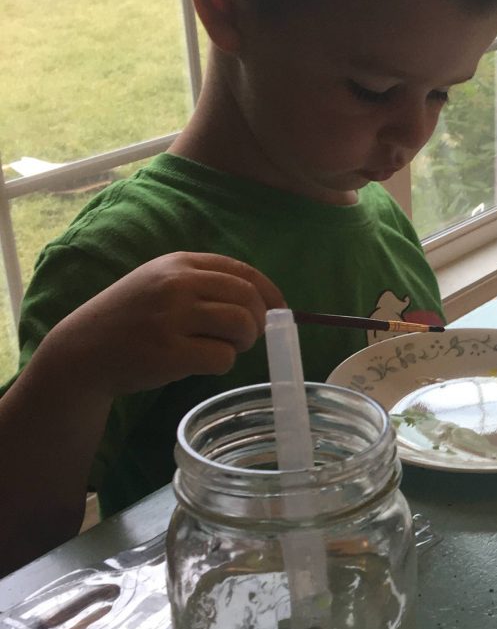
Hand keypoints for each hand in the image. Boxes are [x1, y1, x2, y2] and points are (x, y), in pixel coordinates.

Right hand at [39, 253, 284, 398]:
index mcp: (178, 264)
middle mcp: (176, 285)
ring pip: (241, 327)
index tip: (281, 310)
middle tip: (247, 338)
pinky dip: (222, 364)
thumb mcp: (160, 284)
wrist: (84, 350)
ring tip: (222, 349)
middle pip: (248, 298)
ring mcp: (172, 318)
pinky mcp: (169, 353)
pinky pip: (222, 358)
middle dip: (259, 321)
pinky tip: (200, 364)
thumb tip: (264, 303)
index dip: (270, 292)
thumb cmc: (131, 319)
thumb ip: (203, 284)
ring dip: (243, 343)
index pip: (242, 271)